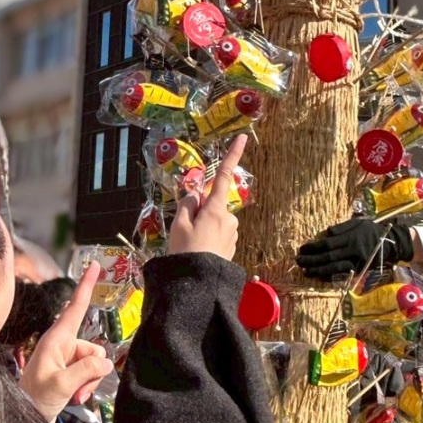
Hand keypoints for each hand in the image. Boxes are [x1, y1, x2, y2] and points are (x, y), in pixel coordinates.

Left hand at [19, 264, 114, 422]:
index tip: (95, 265)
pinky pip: (92, 372)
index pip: (75, 307)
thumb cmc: (35, 399)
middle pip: (94, 347)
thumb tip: (106, 362)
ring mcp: (67, 358)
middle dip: (93, 369)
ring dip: (90, 381)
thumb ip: (86, 369)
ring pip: (96, 362)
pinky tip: (76, 397)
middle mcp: (62, 344)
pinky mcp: (70, 370)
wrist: (25, 419)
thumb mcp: (61, 384)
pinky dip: (88, 385)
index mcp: (55, 339)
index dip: (86, 286)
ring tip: (75, 394)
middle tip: (78, 388)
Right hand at [169, 135, 246, 260]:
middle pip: (213, 204)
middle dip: (200, 211)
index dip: (232, 156)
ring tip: (191, 244)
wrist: (199, 285)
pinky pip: (218, 234)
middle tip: (184, 230)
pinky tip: (200, 251)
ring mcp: (232, 233)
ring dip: (203, 226)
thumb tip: (195, 194)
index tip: (244, 138)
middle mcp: (229, 218)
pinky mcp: (232, 246)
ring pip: (215, 220)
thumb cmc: (186, 252)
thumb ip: (187, 205)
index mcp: (216, 209)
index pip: (223, 177)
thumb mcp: (179, 225)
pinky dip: (208, 238)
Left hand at [296, 219, 414, 280]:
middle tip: (298, 261)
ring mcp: (356, 261)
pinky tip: (319, 277)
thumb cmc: (371, 230)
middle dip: (311, 260)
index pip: (327, 243)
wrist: (392, 242)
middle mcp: (352, 250)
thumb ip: (342, 228)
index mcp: (350, 237)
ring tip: (305, 271)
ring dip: (318, 270)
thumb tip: (325, 233)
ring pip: (334, 268)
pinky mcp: (360, 269)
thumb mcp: (358, 222)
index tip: (301, 248)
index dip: (313, 247)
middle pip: (328, 257)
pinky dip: (330, 276)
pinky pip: (342, 274)